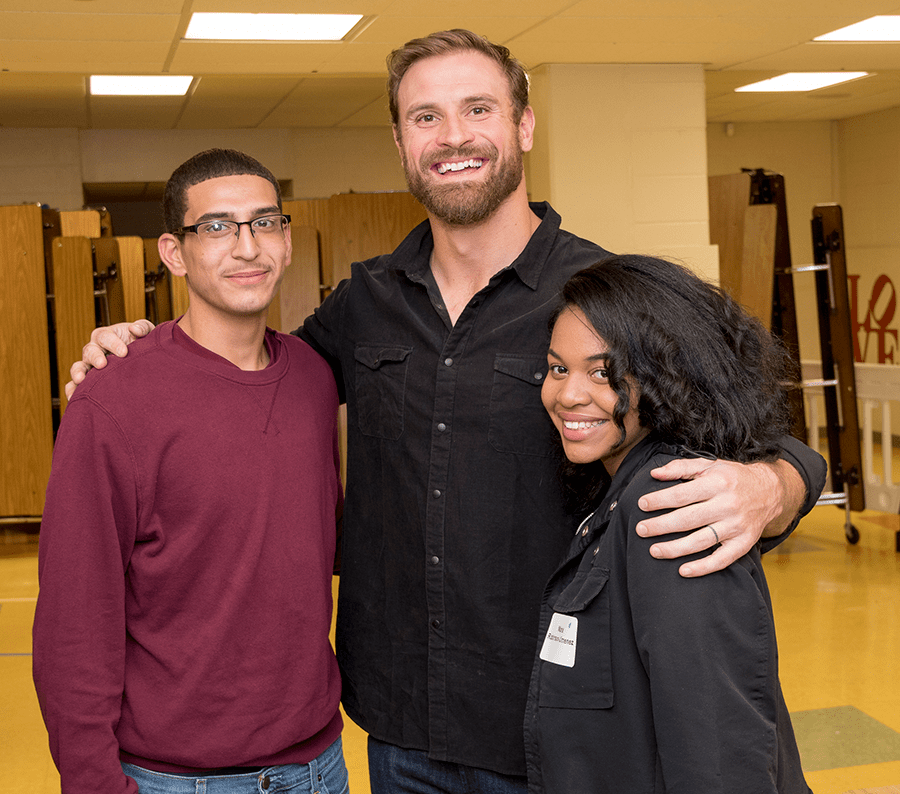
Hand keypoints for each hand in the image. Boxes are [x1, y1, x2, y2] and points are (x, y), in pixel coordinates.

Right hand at [65, 320, 154, 398]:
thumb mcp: (147, 333)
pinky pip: (75, 385)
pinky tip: (73, 398)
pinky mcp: (89, 381)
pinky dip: (72, 390)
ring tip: (80, 380)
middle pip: (89, 351)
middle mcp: (95, 349)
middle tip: (102, 364)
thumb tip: (134, 329)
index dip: (113, 343)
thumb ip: (143, 328)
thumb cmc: (143, 344)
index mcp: (107, 336)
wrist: (145, 361)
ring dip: (78, 373)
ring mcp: (90, 366)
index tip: (124, 353)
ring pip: (79, 367)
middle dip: (95, 357)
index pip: (105, 336)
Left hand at [636, 457, 802, 577]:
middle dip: (661, 526)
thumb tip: (654, 473)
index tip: (642, 505)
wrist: (770, 491)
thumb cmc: (732, 478)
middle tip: (640, 530)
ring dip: (675, 548)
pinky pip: (722, 559)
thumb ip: (681, 468)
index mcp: (717, 483)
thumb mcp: (709, 465)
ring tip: (654, 551)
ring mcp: (736, 526)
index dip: (660, 500)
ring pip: (701, 541)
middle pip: (688, 519)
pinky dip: (703, 567)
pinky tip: (683, 570)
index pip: (683, 494)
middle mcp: (728, 505)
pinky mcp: (744, 543)